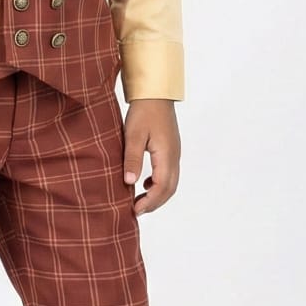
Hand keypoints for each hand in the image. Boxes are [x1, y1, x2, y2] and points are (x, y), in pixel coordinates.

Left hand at [122, 99, 179, 214]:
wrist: (156, 94)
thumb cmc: (143, 111)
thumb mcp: (133, 135)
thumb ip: (132, 159)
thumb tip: (130, 182)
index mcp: (166, 155)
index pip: (161, 187)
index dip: (149, 201)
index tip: (134, 210)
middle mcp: (174, 157)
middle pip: (169, 189)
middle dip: (154, 203)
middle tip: (136, 211)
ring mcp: (175, 153)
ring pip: (171, 182)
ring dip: (157, 195)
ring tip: (140, 201)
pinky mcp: (171, 149)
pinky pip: (169, 173)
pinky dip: (159, 184)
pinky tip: (145, 183)